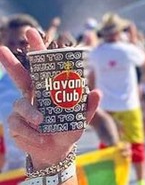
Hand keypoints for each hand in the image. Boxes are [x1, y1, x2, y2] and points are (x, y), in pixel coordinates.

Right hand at [0, 27, 100, 169]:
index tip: (31, 32)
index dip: (36, 48)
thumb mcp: (81, 119)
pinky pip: (18, 125)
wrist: (57, 152)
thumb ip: (88, 106)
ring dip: (31, 113)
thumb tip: (97, 92)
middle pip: (19, 76)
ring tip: (42, 122)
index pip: (42, 66)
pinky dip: (31, 133)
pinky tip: (41, 137)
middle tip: (2, 49)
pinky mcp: (16, 125)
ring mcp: (22, 110)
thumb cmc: (68, 130)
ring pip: (20, 105)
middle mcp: (32, 96)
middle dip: (10, 62)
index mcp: (48, 89)